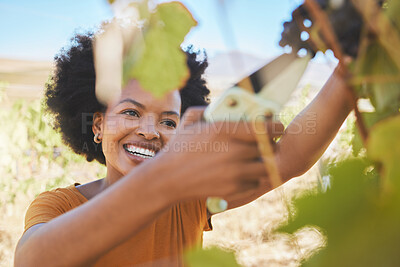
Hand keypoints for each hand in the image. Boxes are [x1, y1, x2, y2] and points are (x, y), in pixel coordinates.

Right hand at [154, 107, 283, 200]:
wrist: (166, 179)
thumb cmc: (178, 149)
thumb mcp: (190, 123)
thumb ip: (207, 110)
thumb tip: (223, 106)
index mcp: (224, 130)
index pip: (263, 126)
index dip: (276, 126)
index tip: (279, 127)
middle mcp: (234, 150)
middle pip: (268, 148)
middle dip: (269, 145)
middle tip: (266, 144)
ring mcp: (234, 172)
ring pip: (264, 167)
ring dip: (261, 163)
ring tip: (254, 160)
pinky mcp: (233, 189)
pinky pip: (253, 182)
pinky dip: (250, 179)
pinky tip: (240, 174)